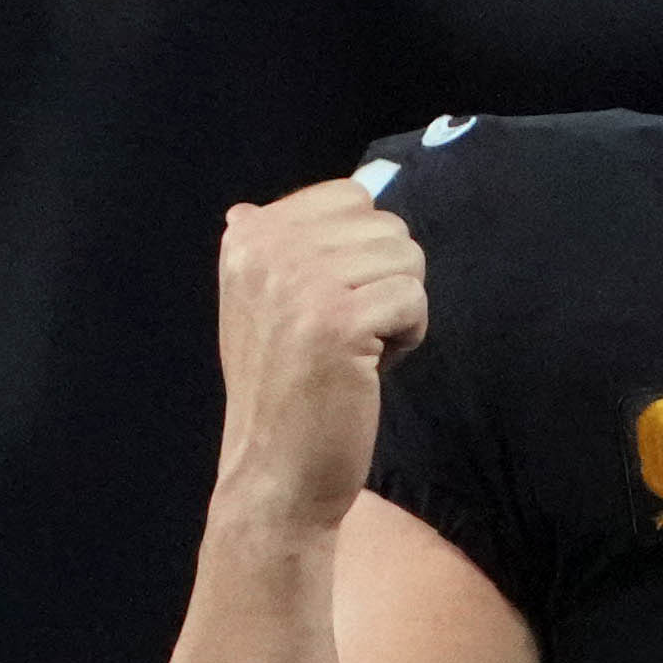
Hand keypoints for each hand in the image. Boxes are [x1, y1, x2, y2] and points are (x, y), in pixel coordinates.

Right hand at [216, 178, 430, 546]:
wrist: (275, 473)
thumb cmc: (289, 390)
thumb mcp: (271, 299)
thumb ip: (303, 243)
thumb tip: (364, 188)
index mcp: (248, 232)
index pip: (352, 198)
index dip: (362, 255)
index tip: (328, 307)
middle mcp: (265, 246)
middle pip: (387, 227)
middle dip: (384, 283)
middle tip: (344, 339)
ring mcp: (300, 280)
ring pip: (406, 259)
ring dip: (397, 311)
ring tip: (354, 353)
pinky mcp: (338, 320)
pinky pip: (414, 299)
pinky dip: (408, 338)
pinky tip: (368, 371)